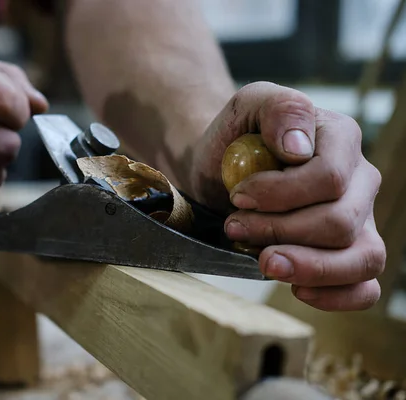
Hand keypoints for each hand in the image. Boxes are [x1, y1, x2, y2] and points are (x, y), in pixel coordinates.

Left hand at [189, 82, 385, 310]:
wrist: (220, 171)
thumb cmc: (234, 140)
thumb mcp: (247, 107)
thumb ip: (278, 109)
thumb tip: (299, 148)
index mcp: (341, 138)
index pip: (329, 179)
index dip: (279, 195)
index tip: (238, 196)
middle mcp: (361, 180)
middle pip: (339, 223)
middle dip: (278, 231)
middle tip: (234, 226)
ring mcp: (362, 219)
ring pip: (362, 258)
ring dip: (306, 267)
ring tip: (263, 262)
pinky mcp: (350, 253)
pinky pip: (365, 287)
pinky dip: (334, 295)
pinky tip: (296, 288)